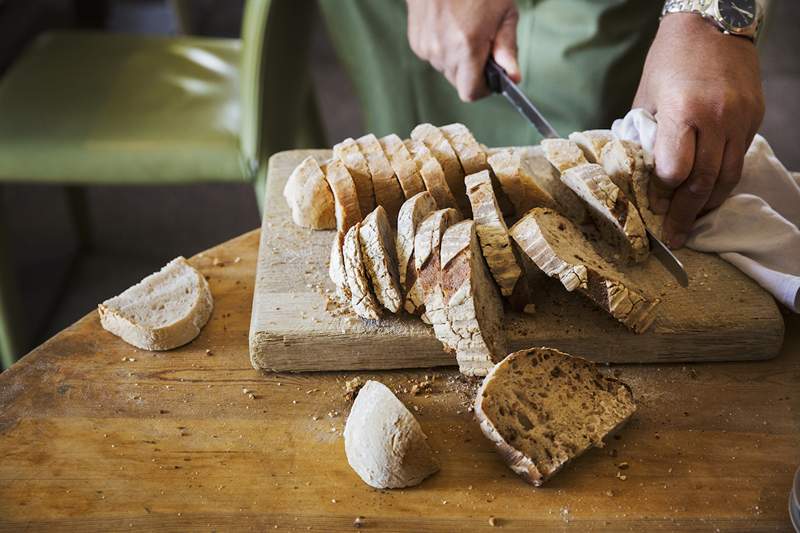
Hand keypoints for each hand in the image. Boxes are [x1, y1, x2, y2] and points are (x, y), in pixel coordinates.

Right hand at [405, 0, 519, 101]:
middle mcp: (443, 50)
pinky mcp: (416, 41)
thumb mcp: (504, 13)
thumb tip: (512, 77)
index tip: (490, 79)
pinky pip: (434, 57)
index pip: (470, 92)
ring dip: (457, 59)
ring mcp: (426, 47)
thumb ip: (507, 49)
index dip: (483, 89)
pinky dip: (444, 48)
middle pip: (458, 82)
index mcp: (466, 46)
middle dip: (472, 71)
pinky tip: (450, 26)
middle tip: (481, 44)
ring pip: (446, 69)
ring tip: (464, 30)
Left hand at [633, 13, 764, 248]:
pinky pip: (738, 160)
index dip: (662, 192)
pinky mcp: (755, 119)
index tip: (651, 206)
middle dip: (685, 214)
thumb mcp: (646, 95)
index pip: (674, 170)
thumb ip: (643, 134)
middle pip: (703, 182)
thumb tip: (635, 172)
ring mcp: (741, 120)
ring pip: (727, 177)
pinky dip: (722, 180)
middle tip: (674, 238)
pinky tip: (707, 193)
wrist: (714, 23)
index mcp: (684, 111)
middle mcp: (717, 118)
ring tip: (691, 222)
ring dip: (708, 204)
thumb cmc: (670, 59)